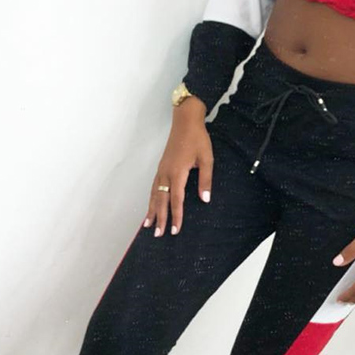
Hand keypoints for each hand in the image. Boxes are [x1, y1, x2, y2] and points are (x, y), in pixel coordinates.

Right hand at [144, 96, 211, 236]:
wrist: (185, 120)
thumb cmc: (197, 138)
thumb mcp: (206, 159)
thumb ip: (205, 180)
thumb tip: (204, 199)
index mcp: (178, 172)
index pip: (176, 199)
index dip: (176, 216)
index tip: (175, 230)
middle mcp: (166, 173)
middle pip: (161, 200)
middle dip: (159, 218)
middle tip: (158, 234)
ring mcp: (161, 169)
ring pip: (154, 194)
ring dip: (151, 210)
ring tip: (148, 225)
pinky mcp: (161, 166)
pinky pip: (153, 186)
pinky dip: (151, 198)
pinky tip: (150, 205)